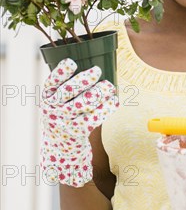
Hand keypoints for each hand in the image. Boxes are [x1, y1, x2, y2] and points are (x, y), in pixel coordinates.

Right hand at [40, 58, 118, 186]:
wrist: (60, 146)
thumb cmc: (63, 115)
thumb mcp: (56, 101)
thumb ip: (67, 86)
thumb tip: (94, 69)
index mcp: (47, 97)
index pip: (52, 81)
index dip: (62, 72)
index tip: (72, 63)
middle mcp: (53, 108)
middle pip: (70, 90)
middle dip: (86, 79)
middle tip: (97, 70)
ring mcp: (65, 121)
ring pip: (85, 102)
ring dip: (100, 91)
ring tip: (108, 86)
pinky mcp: (78, 131)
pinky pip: (95, 117)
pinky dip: (107, 108)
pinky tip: (114, 101)